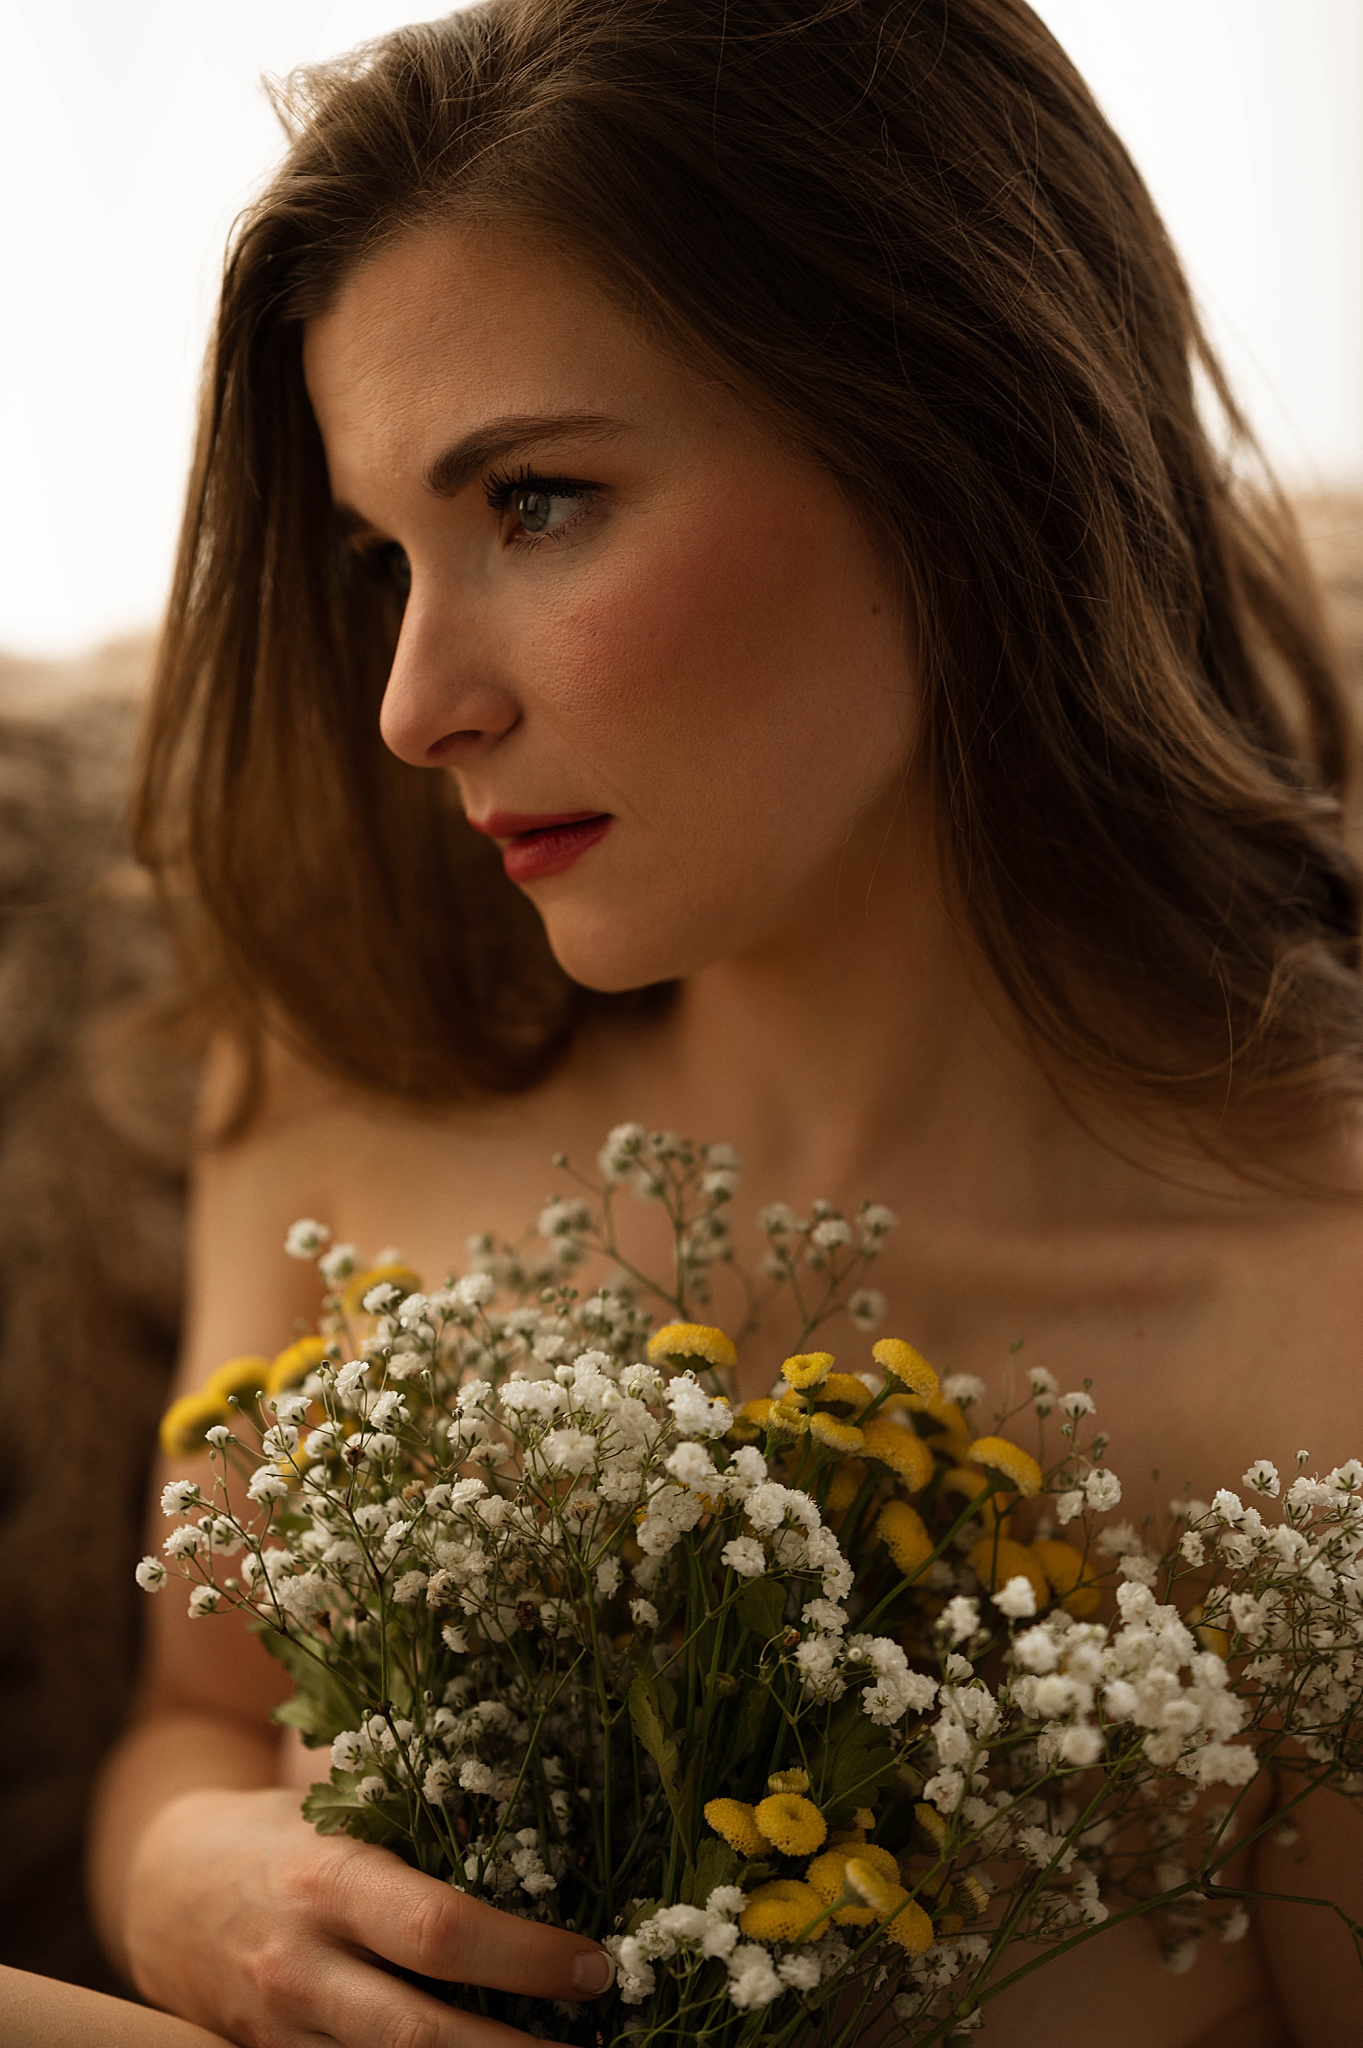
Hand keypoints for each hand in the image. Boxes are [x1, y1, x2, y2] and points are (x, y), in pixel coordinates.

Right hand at [122, 1785, 614, 2047]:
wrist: (164, 1889)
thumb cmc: (281, 1831)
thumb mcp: (340, 1808)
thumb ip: (418, 1824)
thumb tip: (545, 1821)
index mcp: (329, 1880)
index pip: (440, 1931)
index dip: (524, 1958)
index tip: (592, 1966)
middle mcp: (302, 1965)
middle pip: (422, 2035)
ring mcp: (283, 2029)